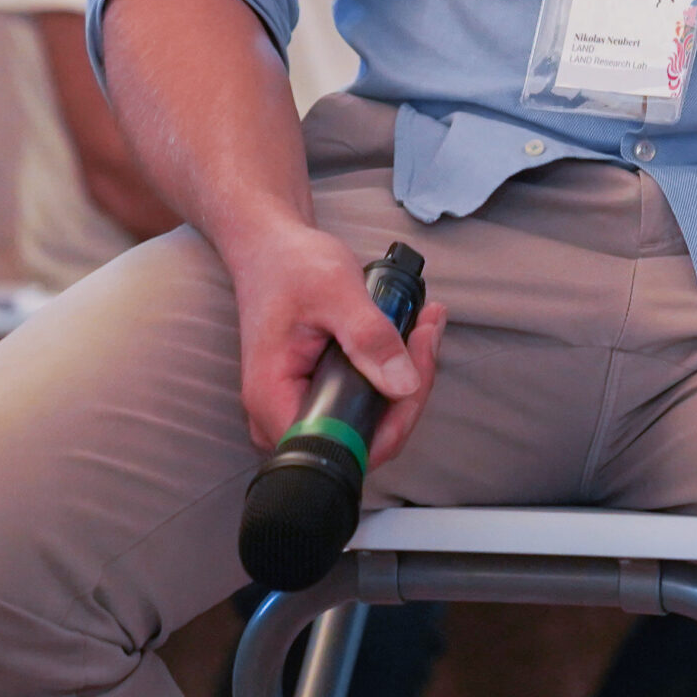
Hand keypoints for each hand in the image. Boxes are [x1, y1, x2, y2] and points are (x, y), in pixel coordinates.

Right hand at [217, 216, 447, 464]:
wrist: (269, 251)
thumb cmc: (289, 266)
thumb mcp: (334, 291)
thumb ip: (368, 337)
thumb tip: (404, 385)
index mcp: (273, 401)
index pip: (348, 445)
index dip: (397, 416)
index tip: (419, 357)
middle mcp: (281, 418)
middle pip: (366, 438)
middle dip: (410, 390)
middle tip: (426, 331)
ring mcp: (298, 412)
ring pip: (370, 422)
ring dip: (406, 379)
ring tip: (424, 326)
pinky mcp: (315, 399)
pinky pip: (364, 405)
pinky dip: (391, 373)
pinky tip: (410, 336)